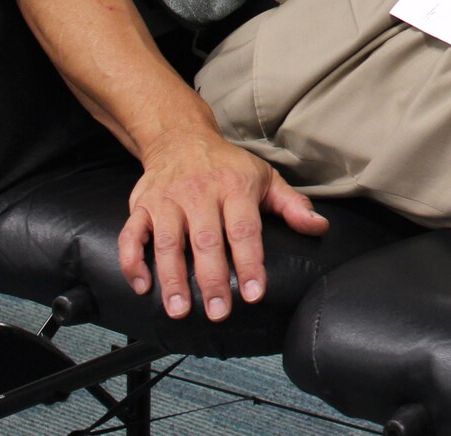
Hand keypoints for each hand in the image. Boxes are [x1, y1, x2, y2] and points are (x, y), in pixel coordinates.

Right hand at [119, 129, 328, 321]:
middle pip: (206, 241)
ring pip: (167, 243)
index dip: (250, 263)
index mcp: (235, 188)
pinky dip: (133, 261)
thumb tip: (319, 227)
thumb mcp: (266, 178)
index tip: (254, 294)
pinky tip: (141, 285)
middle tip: (218, 312)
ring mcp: (168, 200)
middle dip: (212, 280)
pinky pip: (132, 235)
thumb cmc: (228, 166)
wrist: (181, 138)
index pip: (245, 231)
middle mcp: (200, 194)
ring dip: (172, 279)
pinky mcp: (142, 206)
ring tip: (179, 310)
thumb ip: (292, 205)